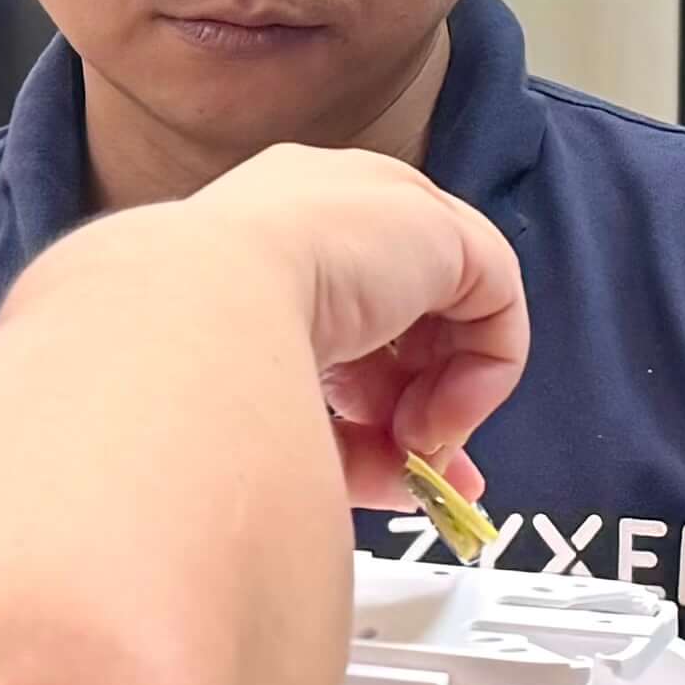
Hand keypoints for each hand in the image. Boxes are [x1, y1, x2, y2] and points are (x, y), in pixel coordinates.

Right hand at [183, 143, 528, 508]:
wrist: (190, 321)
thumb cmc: (189, 368)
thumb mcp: (271, 407)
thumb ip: (340, 438)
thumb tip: (404, 481)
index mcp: (262, 231)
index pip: (345, 312)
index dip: (373, 397)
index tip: (382, 465)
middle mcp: (324, 203)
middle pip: (404, 314)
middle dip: (416, 405)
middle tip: (409, 470)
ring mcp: (383, 204)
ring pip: (451, 314)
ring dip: (439, 401)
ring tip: (411, 452)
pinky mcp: (441, 227)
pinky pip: (495, 305)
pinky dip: (481, 379)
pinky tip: (438, 423)